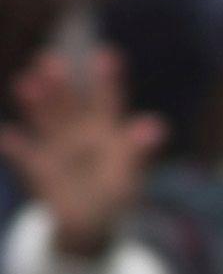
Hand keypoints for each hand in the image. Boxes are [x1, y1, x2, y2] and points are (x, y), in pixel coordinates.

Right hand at [0, 42, 158, 259]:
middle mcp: (78, 131)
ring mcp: (55, 146)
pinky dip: (13, 145)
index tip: (108, 53)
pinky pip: (23, 153)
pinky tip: (5, 135)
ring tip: (28, 84)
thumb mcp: (128, 174)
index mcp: (105, 130)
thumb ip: (136, 149)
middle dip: (60, 84)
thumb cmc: (114, 191)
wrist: (89, 220)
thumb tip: (156, 125)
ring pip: (45, 120)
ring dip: (36, 103)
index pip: (108, 100)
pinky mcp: (38, 166)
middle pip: (69, 104)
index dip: (108, 78)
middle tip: (50, 61)